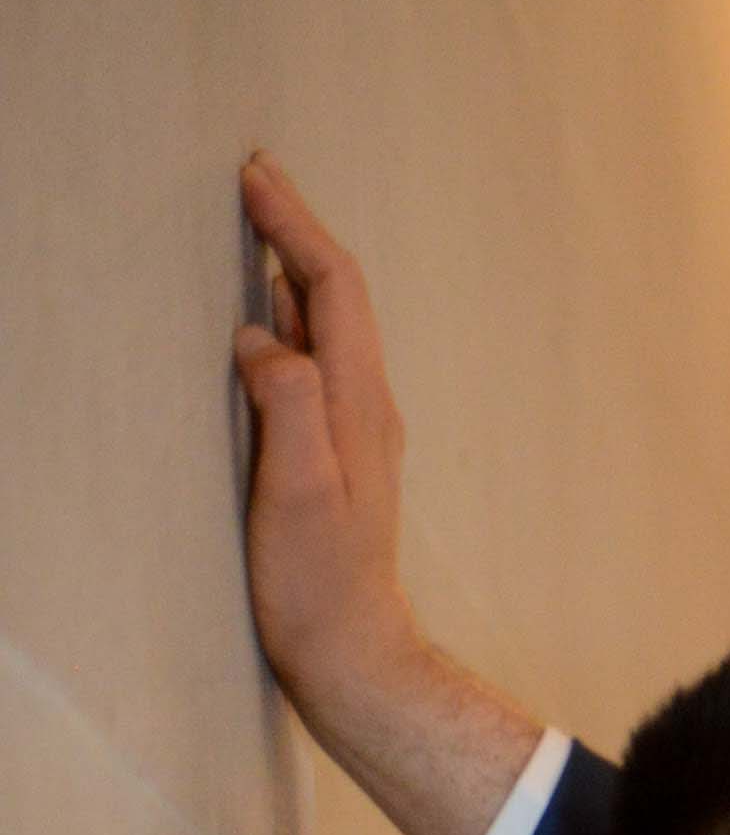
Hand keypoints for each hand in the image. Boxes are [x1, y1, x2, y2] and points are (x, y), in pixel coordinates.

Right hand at [234, 160, 413, 711]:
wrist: (353, 656)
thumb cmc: (319, 583)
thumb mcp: (296, 488)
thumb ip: (287, 402)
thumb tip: (263, 337)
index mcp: (358, 403)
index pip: (332, 287)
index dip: (295, 226)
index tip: (256, 177)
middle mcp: (368, 409)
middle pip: (338, 298)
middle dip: (298, 233)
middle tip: (257, 180)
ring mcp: (358, 435)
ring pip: (330, 329)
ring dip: (296, 273)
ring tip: (261, 230)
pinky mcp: (341, 460)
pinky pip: (319, 366)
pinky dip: (293, 324)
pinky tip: (271, 323)